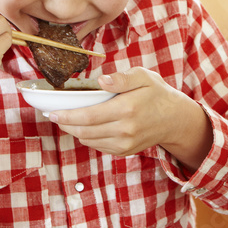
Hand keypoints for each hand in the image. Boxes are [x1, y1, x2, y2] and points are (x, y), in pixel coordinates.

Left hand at [51, 68, 213, 170]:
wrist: (175, 119)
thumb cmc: (157, 94)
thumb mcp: (144, 76)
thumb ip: (122, 78)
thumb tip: (101, 81)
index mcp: (127, 109)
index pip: (88, 116)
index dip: (67, 116)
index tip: (52, 112)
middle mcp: (124, 130)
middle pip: (84, 131)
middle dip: (65, 124)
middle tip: (53, 115)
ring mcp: (124, 144)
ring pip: (88, 141)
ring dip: (74, 131)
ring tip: (67, 120)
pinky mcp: (124, 151)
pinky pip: (98, 146)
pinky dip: (87, 137)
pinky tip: (85, 127)